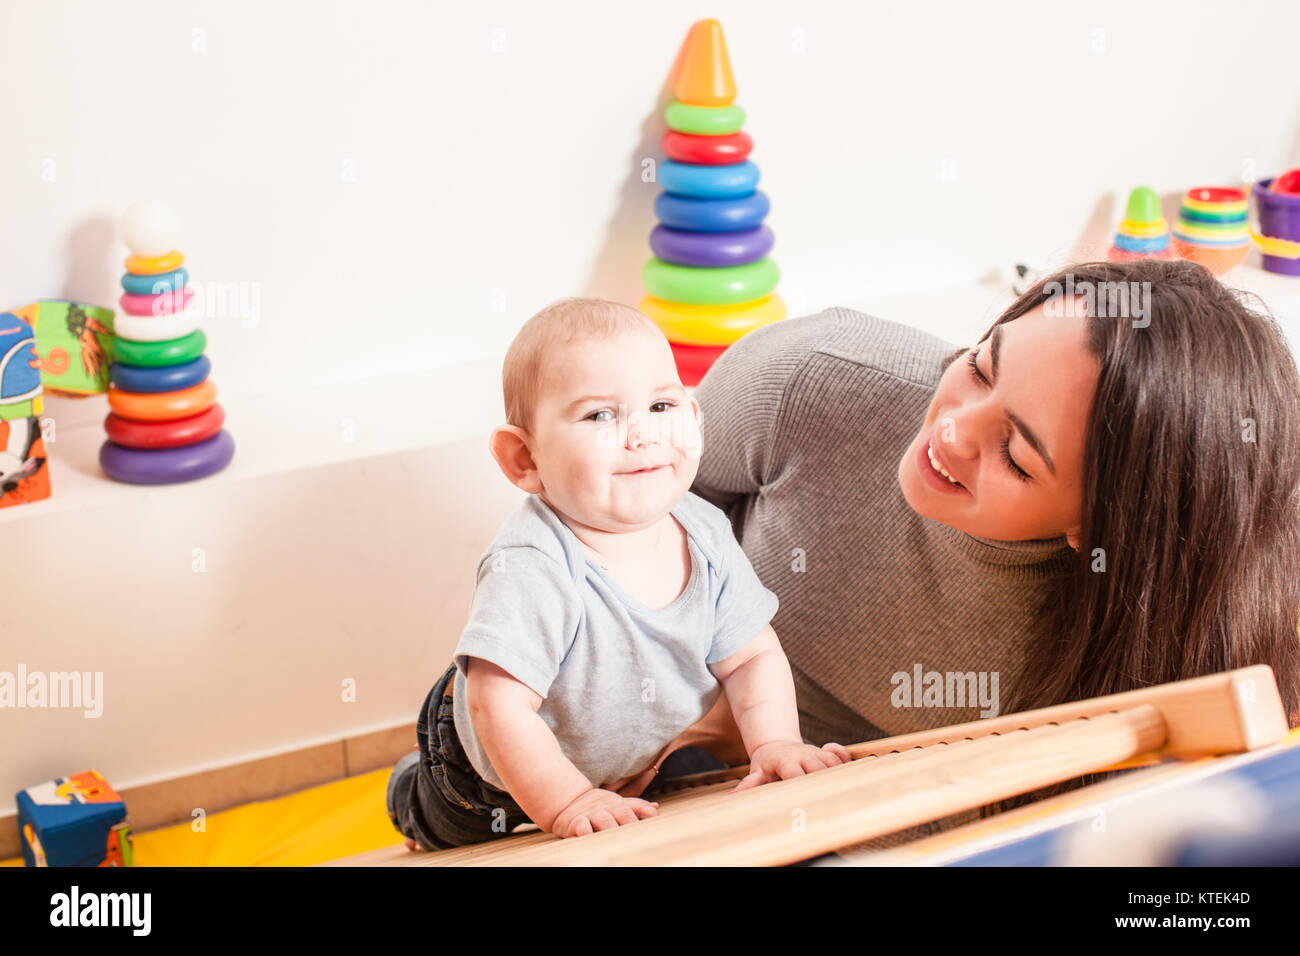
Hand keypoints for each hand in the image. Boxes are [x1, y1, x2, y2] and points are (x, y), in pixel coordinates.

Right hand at [549, 787, 659, 837]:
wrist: (568, 802)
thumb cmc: (599, 808)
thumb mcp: (617, 804)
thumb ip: (636, 807)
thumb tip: (656, 808)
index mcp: (618, 804)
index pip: (635, 805)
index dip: (645, 810)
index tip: (653, 816)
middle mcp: (607, 808)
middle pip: (623, 813)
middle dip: (631, 822)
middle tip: (638, 834)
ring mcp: (592, 814)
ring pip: (604, 820)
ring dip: (612, 828)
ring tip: (618, 839)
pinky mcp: (575, 822)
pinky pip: (582, 826)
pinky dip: (586, 831)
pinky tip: (591, 837)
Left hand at [729, 740, 852, 793]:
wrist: (775, 744)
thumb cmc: (766, 763)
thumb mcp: (757, 771)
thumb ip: (750, 783)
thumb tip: (735, 795)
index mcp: (785, 761)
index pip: (795, 773)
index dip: (800, 785)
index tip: (804, 803)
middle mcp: (803, 755)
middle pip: (818, 769)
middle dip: (823, 784)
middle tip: (827, 803)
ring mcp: (815, 753)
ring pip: (832, 763)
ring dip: (836, 776)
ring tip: (839, 795)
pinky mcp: (825, 752)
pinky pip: (840, 753)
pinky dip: (844, 759)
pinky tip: (846, 770)